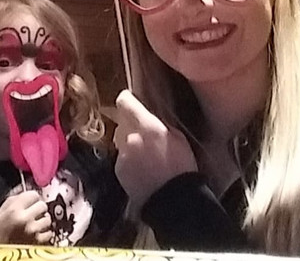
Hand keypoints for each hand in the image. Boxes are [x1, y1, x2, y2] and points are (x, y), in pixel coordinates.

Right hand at [0, 190, 52, 244]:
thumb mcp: (0, 214)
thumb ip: (13, 200)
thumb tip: (25, 192)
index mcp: (13, 210)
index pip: (33, 194)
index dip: (32, 198)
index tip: (30, 202)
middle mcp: (24, 219)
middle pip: (42, 204)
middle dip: (38, 209)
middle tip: (32, 214)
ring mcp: (33, 230)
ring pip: (48, 218)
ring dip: (43, 221)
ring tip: (33, 225)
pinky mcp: (39, 241)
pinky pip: (50, 232)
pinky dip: (45, 233)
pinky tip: (36, 234)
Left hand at [112, 89, 197, 212]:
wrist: (172, 200)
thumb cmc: (181, 167)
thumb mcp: (179, 138)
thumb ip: (160, 124)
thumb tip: (150, 117)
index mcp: (148, 126)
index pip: (125, 103)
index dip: (127, 100)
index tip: (130, 100)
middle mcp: (130, 138)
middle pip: (123, 122)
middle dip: (132, 126)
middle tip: (146, 136)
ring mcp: (122, 154)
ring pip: (121, 140)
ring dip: (130, 143)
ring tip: (146, 156)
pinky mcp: (118, 169)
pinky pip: (121, 157)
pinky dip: (129, 160)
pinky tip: (142, 169)